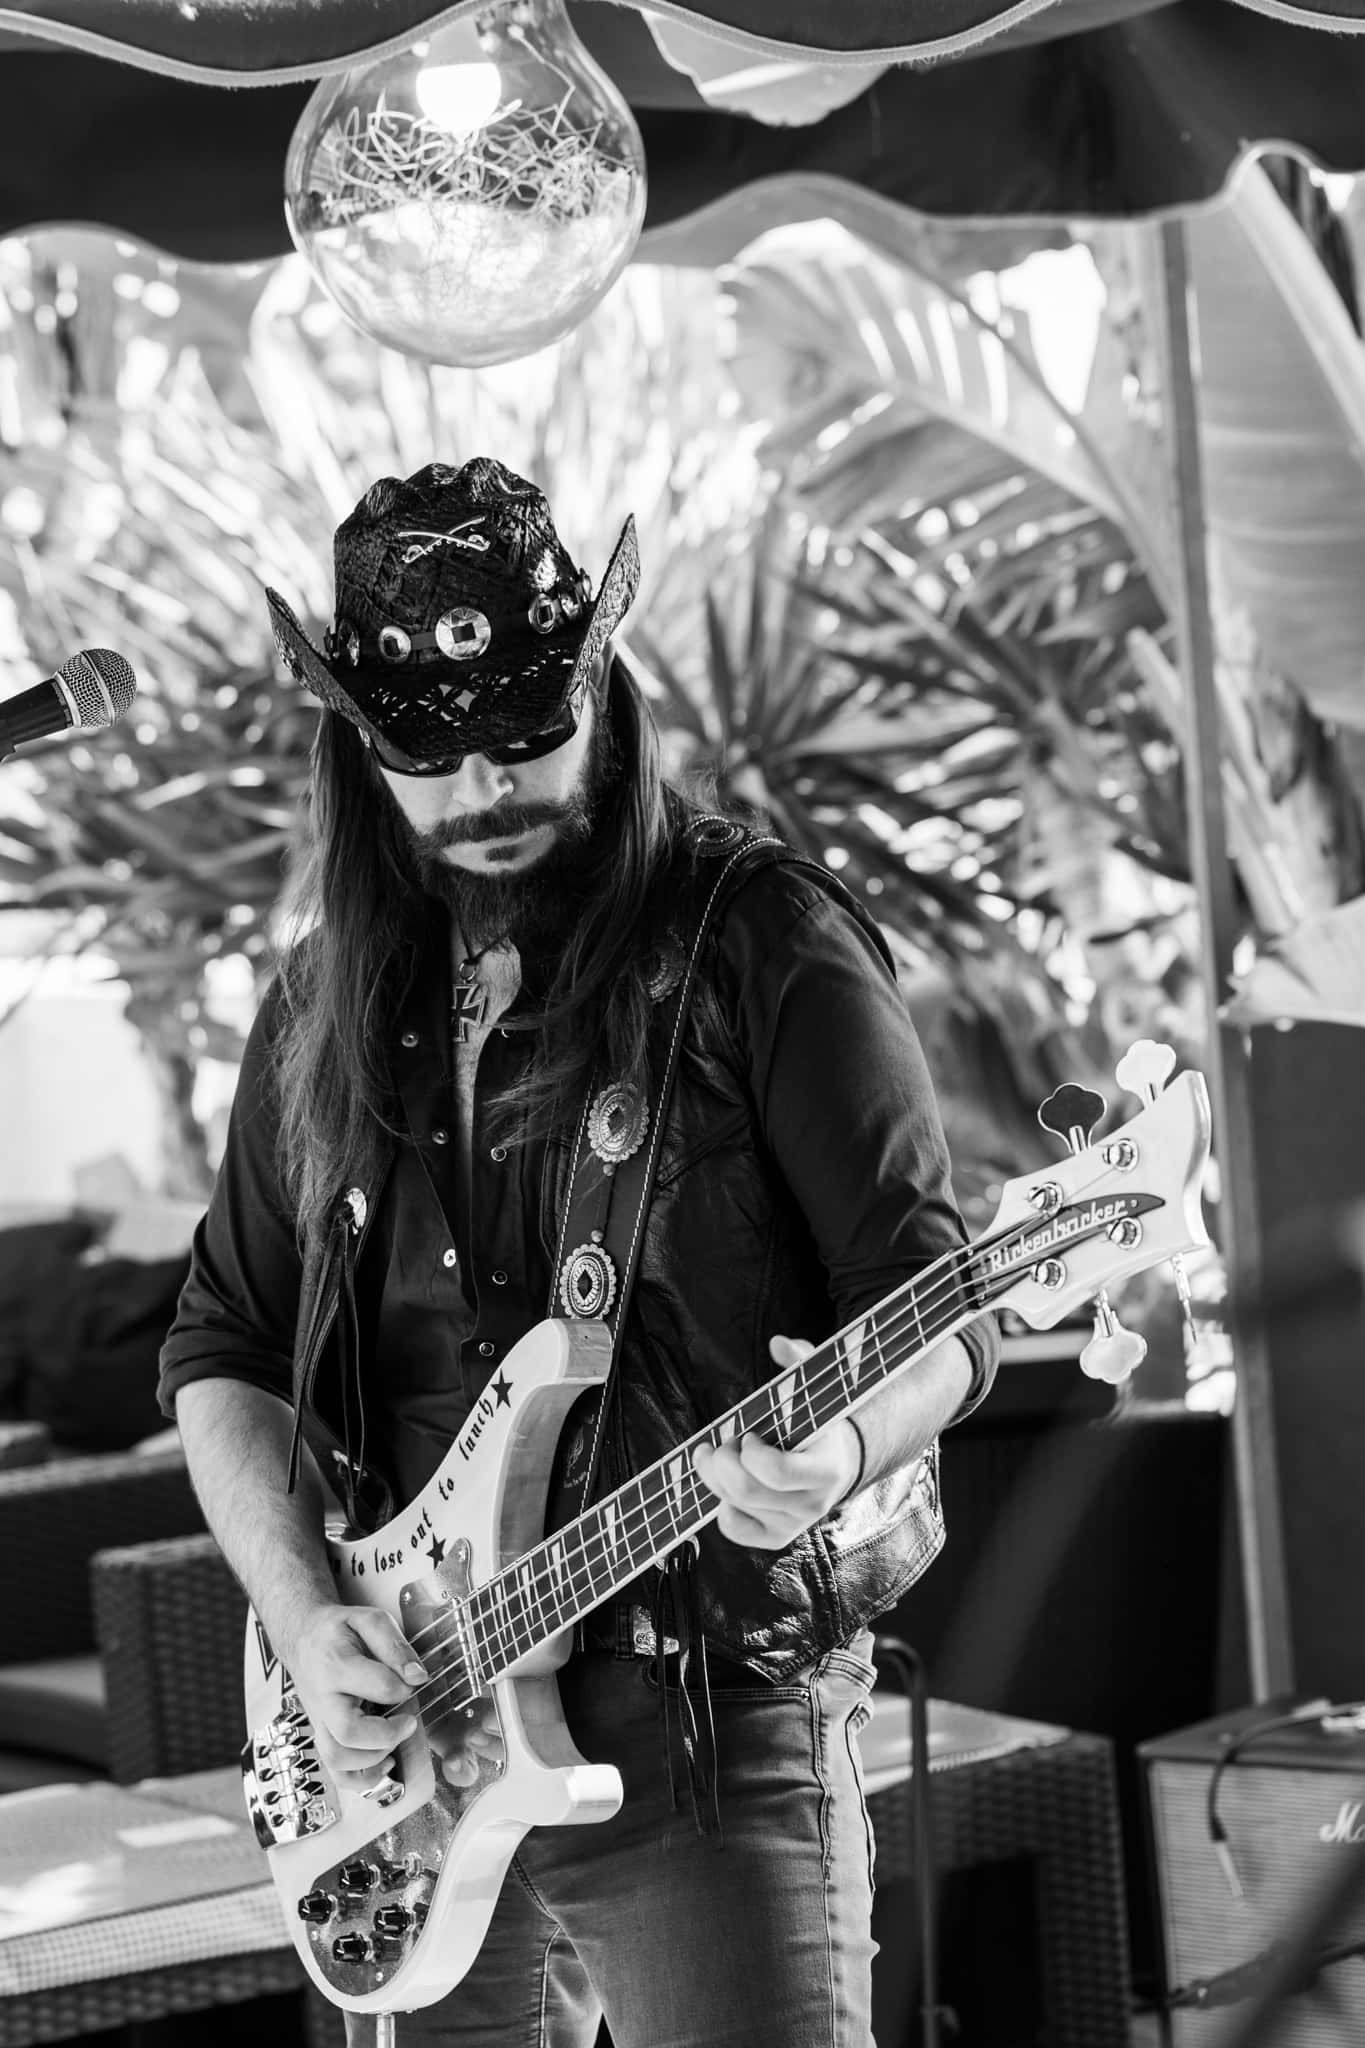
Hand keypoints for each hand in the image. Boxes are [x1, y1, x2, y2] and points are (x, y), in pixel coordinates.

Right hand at [280, 1603, 426, 1790]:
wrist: (301, 1638)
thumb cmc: (338, 1630)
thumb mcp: (368, 1619)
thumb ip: (395, 1644)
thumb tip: (418, 1676)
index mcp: (336, 1664)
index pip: (376, 1685)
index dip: (403, 1686)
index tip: (414, 1680)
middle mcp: (323, 1698)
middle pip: (349, 1732)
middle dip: (388, 1734)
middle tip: (410, 1721)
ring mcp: (320, 1720)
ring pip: (338, 1757)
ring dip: (374, 1758)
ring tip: (396, 1739)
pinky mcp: (323, 1734)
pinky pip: (335, 1771)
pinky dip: (361, 1778)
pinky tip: (385, 1764)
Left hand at [692, 1334, 861, 1550]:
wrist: (838, 1461)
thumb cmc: (821, 1421)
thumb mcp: (819, 1389)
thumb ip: (801, 1362)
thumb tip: (778, 1343)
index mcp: (827, 1468)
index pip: (779, 1472)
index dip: (751, 1452)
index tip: (747, 1433)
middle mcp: (813, 1503)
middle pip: (747, 1491)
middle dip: (721, 1462)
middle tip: (722, 1443)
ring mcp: (794, 1523)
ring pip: (735, 1507)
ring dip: (714, 1477)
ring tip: (718, 1455)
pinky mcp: (777, 1535)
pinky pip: (736, 1530)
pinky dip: (722, 1509)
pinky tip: (727, 1487)